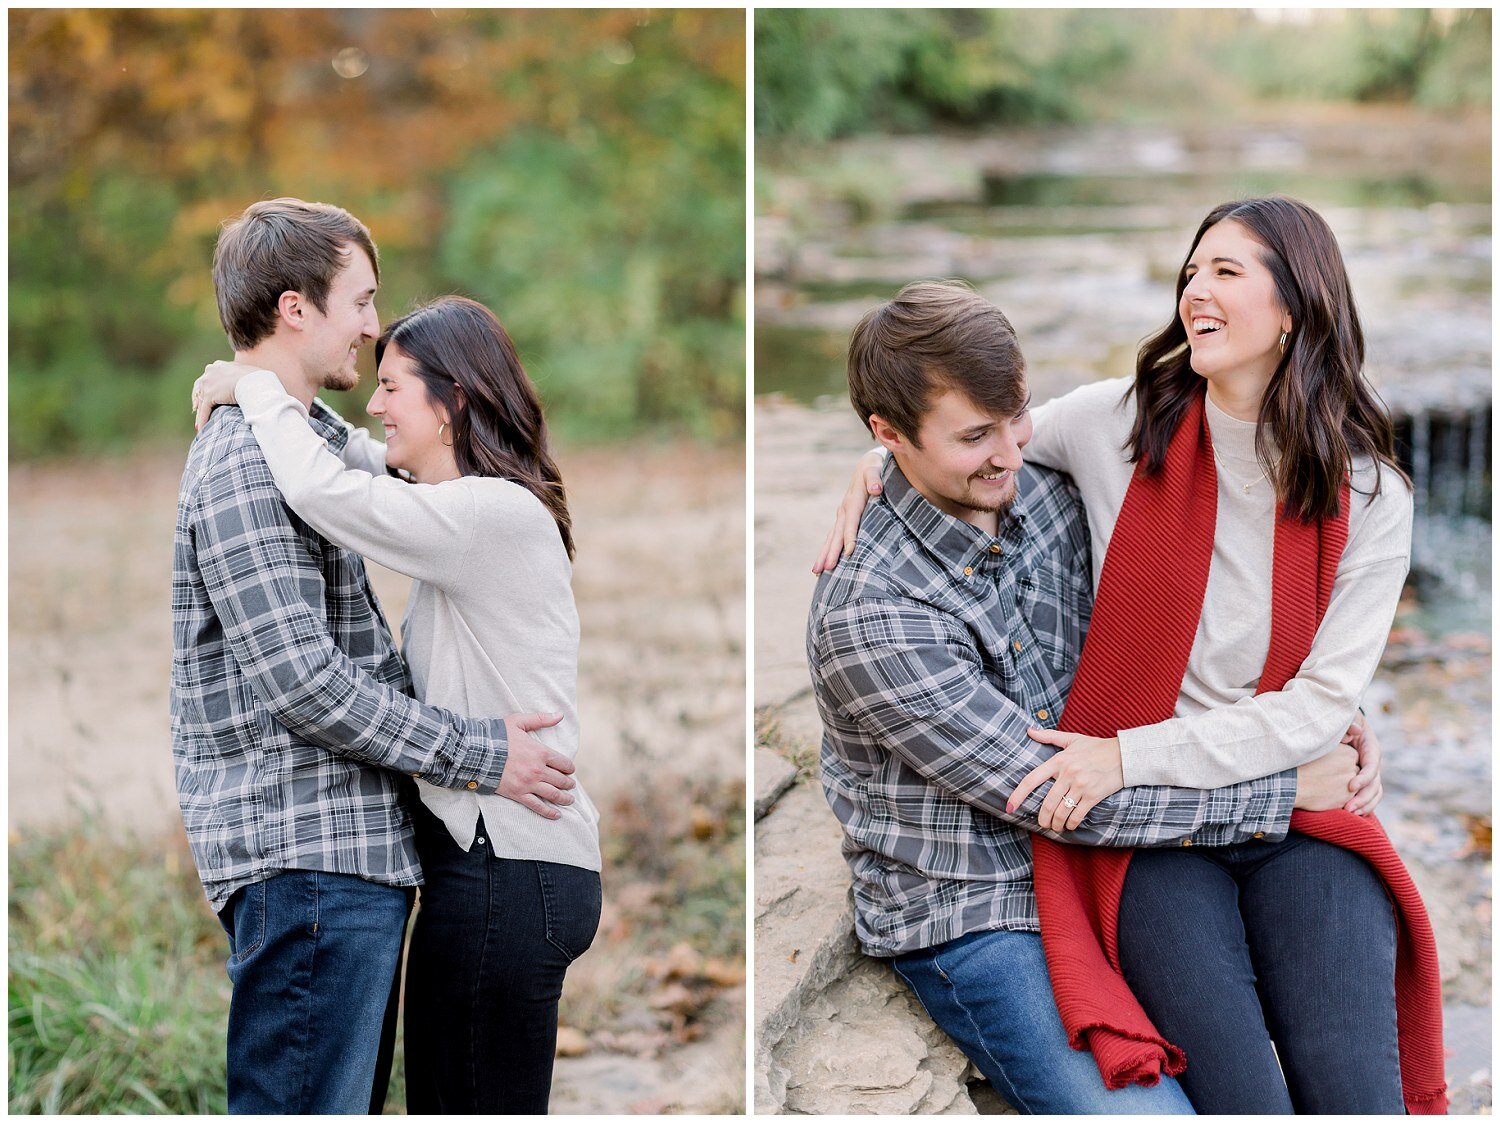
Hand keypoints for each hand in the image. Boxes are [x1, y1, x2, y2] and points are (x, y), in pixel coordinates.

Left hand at [193, 360, 264, 429]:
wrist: (254, 381)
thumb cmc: (258, 378)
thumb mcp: (247, 373)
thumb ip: (242, 377)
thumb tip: (250, 383)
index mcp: (218, 366)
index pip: (209, 378)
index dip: (207, 388)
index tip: (208, 396)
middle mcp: (210, 372)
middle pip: (200, 388)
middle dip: (198, 400)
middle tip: (197, 409)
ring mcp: (208, 383)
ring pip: (201, 401)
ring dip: (199, 413)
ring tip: (199, 424)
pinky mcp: (209, 395)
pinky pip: (204, 410)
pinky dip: (202, 420)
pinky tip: (201, 429)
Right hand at [497, 712, 575, 819]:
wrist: (477, 753)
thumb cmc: (497, 736)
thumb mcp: (519, 722)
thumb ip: (541, 719)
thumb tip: (560, 715)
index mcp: (540, 752)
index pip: (563, 763)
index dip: (569, 767)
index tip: (570, 770)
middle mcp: (538, 770)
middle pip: (560, 780)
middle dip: (568, 783)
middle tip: (571, 785)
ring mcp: (529, 783)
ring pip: (553, 794)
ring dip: (564, 798)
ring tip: (570, 800)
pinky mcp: (518, 794)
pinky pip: (537, 805)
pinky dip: (549, 812)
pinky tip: (556, 814)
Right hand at [812, 449, 884, 573]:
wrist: (869, 464)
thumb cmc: (877, 468)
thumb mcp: (876, 469)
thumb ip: (875, 478)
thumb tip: (876, 489)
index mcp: (853, 501)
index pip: (851, 523)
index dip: (850, 537)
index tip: (850, 553)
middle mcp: (844, 510)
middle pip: (836, 535)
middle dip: (830, 552)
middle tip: (824, 569)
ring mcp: (841, 515)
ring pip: (831, 538)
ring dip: (824, 554)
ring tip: (816, 571)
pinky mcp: (843, 519)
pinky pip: (833, 537)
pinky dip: (827, 550)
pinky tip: (824, 564)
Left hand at [1008, 730, 1123, 831]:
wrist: (1124, 755)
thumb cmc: (1097, 747)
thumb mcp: (1072, 738)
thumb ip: (1049, 736)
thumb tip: (1029, 731)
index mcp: (1059, 760)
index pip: (1032, 780)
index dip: (1018, 795)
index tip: (1010, 807)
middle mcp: (1068, 774)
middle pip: (1047, 803)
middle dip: (1042, 818)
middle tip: (1042, 823)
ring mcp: (1081, 786)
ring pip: (1061, 812)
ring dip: (1056, 824)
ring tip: (1055, 827)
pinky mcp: (1094, 795)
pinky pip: (1077, 815)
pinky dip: (1071, 824)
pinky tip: (1069, 826)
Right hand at [1293, 743, 1359, 812]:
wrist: (1292, 783)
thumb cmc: (1302, 762)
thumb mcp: (1320, 746)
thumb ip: (1336, 744)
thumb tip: (1345, 740)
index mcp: (1349, 753)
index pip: (1352, 758)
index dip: (1340, 761)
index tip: (1328, 763)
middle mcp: (1353, 768)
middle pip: (1353, 771)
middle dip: (1344, 773)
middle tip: (1325, 774)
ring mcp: (1351, 784)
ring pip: (1351, 785)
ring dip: (1341, 785)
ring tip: (1323, 783)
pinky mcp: (1346, 798)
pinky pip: (1346, 797)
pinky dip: (1337, 796)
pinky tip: (1323, 792)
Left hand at [1341, 712, 1382, 815]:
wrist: (1342, 725)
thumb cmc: (1342, 721)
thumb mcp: (1346, 718)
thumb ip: (1349, 724)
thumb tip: (1355, 731)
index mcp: (1370, 747)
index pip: (1372, 765)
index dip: (1364, 777)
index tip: (1350, 786)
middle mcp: (1373, 762)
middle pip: (1375, 783)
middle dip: (1363, 797)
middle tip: (1347, 808)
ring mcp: (1370, 772)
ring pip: (1375, 792)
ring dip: (1365, 805)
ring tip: (1350, 814)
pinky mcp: (1364, 779)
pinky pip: (1369, 795)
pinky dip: (1364, 805)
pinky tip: (1353, 814)